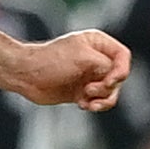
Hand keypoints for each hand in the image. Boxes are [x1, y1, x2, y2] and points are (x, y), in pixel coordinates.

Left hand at [12, 28, 132, 110]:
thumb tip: (115, 78)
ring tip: (86, 100)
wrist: (27, 76)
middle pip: (118, 77)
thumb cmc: (50, 61)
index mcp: (97, 44)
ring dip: (101, 99)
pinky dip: (94, 104)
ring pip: (110, 92)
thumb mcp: (83, 58)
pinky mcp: (82, 91)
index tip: (110, 80)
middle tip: (90, 89)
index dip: (121, 70)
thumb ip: (105, 65)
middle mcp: (96, 59)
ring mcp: (90, 76)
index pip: (122, 56)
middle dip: (106, 87)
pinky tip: (82, 104)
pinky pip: (98, 101)